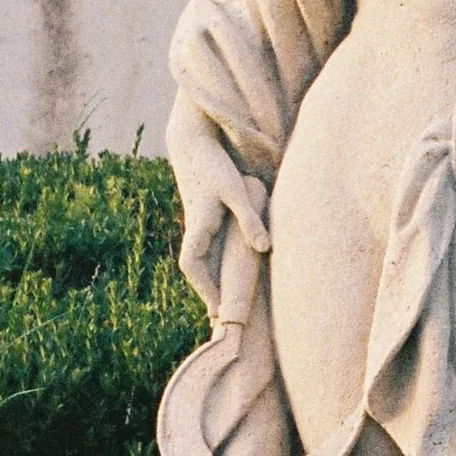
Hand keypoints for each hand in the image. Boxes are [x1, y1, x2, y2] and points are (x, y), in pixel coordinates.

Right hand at [168, 102, 270, 312]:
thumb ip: (249, 219)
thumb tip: (263, 249)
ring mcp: (196, 221)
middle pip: (194, 267)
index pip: (193, 265)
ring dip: (209, 278)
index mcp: (198, 225)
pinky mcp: (202, 215)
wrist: (192, 141)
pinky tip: (225, 269)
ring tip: (223, 299)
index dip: (204, 289)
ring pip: (199, 257)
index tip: (218, 309)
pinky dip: (213, 262)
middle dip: (206, 290)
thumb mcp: (235, 191)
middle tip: (221, 314)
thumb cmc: (214, 164)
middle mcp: (194, 227)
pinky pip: (205, 246)